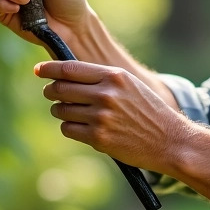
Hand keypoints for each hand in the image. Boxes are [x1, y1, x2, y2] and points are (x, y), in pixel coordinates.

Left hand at [36, 60, 187, 174]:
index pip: (70, 68)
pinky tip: (83, 128)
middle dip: (51, 91)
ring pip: (61, 110)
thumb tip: (66, 76)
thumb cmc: (149, 112)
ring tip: (71, 113)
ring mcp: (101, 117)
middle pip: (60, 89)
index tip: (38, 69)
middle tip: (51, 93)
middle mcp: (106, 94)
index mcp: (114, 76)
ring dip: (60, 111)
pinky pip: (68, 129)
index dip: (49, 69)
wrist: (170, 141)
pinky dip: (70, 128)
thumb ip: (101, 79)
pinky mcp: (98, 138)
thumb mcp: (130, 86)